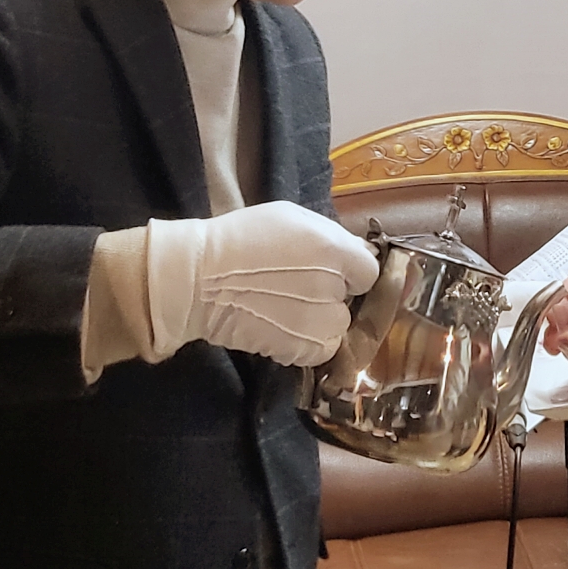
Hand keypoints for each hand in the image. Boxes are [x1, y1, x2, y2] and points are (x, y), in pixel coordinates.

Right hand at [148, 200, 378, 367]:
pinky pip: (320, 350)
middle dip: (332, 296)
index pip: (369, 270)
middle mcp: (334, 286)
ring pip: (338, 327)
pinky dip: (306, 344)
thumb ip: (331, 235)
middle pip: (351, 300)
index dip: (351, 272)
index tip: (332, 272)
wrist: (198, 279)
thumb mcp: (291, 218)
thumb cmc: (241, 237)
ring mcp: (318, 321)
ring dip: (321, 322)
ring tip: (288, 311)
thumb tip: (359, 252)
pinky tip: (282, 328)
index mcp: (334, 250)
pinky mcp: (300, 349)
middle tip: (300, 289)